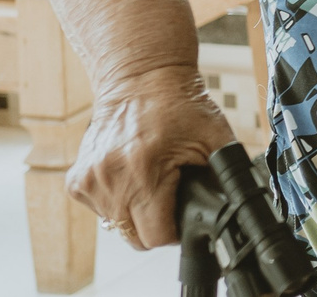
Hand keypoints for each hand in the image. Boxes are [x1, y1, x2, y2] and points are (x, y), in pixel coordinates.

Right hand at [65, 66, 237, 249]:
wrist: (140, 78)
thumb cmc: (179, 104)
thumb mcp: (215, 137)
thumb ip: (227, 174)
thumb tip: (240, 205)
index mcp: (143, 172)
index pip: (156, 236)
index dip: (175, 231)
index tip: (183, 214)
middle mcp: (110, 180)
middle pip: (134, 238)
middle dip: (156, 223)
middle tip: (170, 195)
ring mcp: (89, 182)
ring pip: (117, 227)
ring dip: (135, 212)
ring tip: (150, 179)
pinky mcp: (76, 182)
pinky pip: (101, 212)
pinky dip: (117, 201)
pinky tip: (130, 175)